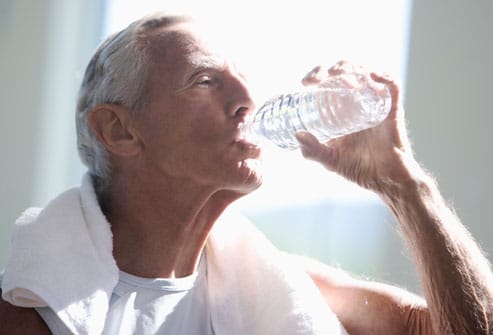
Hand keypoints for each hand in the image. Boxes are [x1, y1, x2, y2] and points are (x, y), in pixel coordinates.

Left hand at [296, 61, 416, 192]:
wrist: (384, 178)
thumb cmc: (358, 168)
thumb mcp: (330, 159)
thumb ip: (312, 150)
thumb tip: (296, 134)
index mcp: (339, 109)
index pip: (327, 83)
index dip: (316, 76)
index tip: (305, 83)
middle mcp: (356, 101)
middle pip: (344, 73)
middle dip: (330, 69)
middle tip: (319, 78)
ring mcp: (374, 103)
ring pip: (364, 74)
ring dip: (352, 68)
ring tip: (340, 74)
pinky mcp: (392, 108)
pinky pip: (392, 87)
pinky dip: (384, 78)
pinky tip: (372, 76)